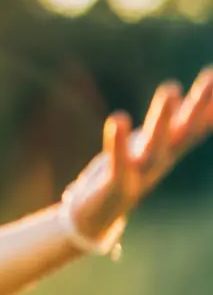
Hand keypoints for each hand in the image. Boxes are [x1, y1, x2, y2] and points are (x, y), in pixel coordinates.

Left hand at [68, 68, 212, 241]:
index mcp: (167, 152)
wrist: (95, 218)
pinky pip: (119, 160)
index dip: (210, 107)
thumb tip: (183, 102)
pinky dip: (118, 141)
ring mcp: (140, 175)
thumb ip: (166, 130)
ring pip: (156, 146)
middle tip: (212, 76)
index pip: (195, 127)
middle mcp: (160, 162)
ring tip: (171, 88)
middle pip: (184, 133)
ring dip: (164, 119)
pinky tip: (118, 118)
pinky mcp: (116, 184)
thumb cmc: (123, 175)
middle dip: (199, 106)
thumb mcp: (147, 148)